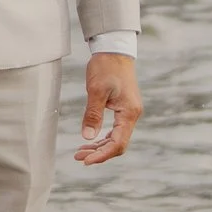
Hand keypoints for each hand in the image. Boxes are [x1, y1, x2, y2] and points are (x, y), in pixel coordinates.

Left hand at [75, 52, 140, 166]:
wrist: (114, 50)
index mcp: (128, 113)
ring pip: (116, 138)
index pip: (118, 143)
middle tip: (78, 157)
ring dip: (99, 147)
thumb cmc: (106, 67)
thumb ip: (93, 115)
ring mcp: (129, 112)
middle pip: (118, 144)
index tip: (86, 161)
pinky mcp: (123, 109)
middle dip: (99, 153)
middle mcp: (132, 115)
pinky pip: (115, 130)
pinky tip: (91, 140)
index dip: (102, 155)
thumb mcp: (96, 91)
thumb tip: (88, 137)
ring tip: (81, 152)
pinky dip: (103, 137)